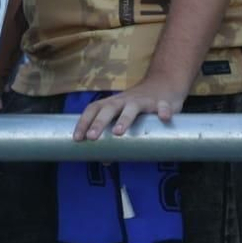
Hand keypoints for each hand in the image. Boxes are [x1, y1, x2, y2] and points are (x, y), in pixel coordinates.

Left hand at [73, 76, 189, 139]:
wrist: (164, 83)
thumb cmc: (138, 106)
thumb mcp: (124, 117)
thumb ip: (114, 137)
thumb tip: (105, 159)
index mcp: (113, 103)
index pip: (94, 108)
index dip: (84, 122)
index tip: (77, 138)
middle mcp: (126, 100)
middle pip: (110, 107)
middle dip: (99, 122)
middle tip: (92, 137)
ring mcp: (144, 100)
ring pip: (133, 107)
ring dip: (125, 118)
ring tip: (119, 132)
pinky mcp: (162, 102)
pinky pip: (163, 106)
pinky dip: (163, 110)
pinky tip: (164, 118)